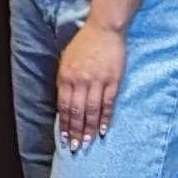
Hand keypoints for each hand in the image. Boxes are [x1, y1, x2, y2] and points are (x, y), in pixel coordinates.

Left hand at [53, 21, 127, 150]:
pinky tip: (104, 130)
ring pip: (92, 111)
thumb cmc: (84, 45)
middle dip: (75, 131)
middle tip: (75, 147)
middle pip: (77, 112)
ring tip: (87, 143)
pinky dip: (106, 118)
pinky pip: (108, 103)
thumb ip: (64, 81)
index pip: (64, 106)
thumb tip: (64, 103)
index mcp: (65, 77)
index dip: (64, 124)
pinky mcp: (113, 80)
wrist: (104, 30)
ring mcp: (97, 81)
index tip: (64, 138)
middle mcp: (79, 81)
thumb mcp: (66, 61)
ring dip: (89, 129)